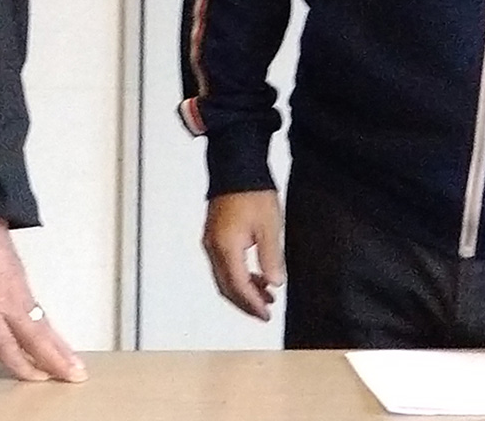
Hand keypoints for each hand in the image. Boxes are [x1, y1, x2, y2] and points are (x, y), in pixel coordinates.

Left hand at [0, 216, 86, 382]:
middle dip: (55, 360)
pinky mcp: (22, 276)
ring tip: (74, 361)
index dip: (21, 367)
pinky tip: (52, 329)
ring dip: (59, 344)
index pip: (7, 348)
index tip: (35, 380)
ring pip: (43, 324)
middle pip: (36, 339)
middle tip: (76, 376)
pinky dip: (51, 323)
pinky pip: (41, 308)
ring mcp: (19, 290)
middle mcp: (8, 304)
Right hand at [202, 189, 284, 319]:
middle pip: (225, 286)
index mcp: (226, 246)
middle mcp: (213, 246)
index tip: (266, 314)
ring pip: (222, 277)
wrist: (235, 169)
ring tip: (265, 296)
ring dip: (242, 290)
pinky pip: (222, 265)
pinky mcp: (213, 235)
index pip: (237, 286)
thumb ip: (270, 258)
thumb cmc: (252, 194)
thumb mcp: (269, 227)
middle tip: (264, 313)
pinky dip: (237, 276)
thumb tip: (273, 283)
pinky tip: (255, 276)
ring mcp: (211, 240)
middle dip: (245, 303)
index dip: (252, 304)